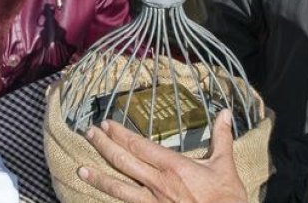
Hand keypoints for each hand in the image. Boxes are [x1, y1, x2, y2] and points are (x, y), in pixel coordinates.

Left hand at [78, 110, 248, 202]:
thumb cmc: (226, 199)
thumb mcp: (225, 166)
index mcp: (173, 166)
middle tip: (89, 134)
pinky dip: (112, 200)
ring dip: (99, 177)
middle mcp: (158, 183)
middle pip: (123, 161)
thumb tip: (225, 114)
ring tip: (81, 169)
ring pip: (119, 188)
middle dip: (104, 146)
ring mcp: (153, 202)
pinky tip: (100, 197)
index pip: (139, 145)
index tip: (106, 124)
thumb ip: (222, 138)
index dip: (120, 134)